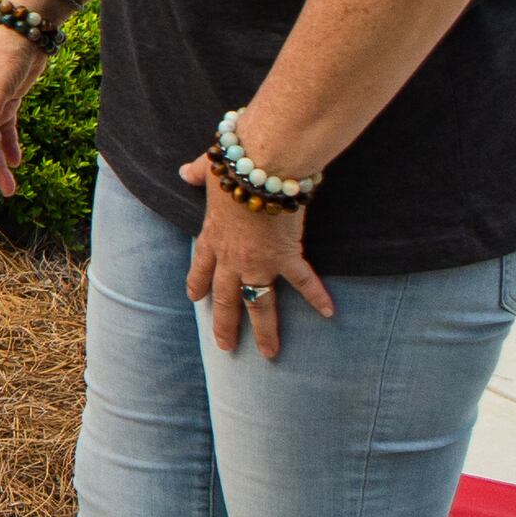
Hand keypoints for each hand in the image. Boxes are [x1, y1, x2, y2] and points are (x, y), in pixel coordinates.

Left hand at [180, 154, 333, 358]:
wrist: (260, 166)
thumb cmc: (236, 163)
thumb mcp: (210, 168)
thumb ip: (198, 171)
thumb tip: (186, 170)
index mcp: (212, 235)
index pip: (201, 266)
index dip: (198, 283)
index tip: (195, 298)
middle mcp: (231, 257)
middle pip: (226, 298)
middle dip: (224, 325)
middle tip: (225, 347)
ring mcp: (257, 261)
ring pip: (258, 303)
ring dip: (264, 330)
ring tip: (269, 353)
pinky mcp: (285, 256)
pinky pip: (303, 281)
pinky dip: (317, 296)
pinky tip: (329, 313)